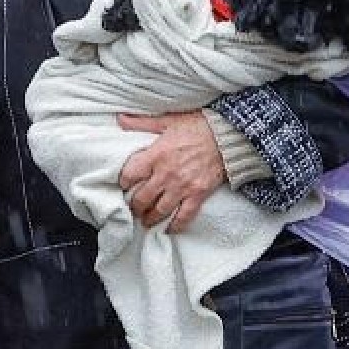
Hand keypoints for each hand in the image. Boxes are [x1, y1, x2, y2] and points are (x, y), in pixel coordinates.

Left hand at [117, 112, 227, 231]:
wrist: (227, 137)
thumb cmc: (198, 126)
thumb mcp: (167, 120)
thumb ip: (142, 123)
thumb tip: (120, 119)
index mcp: (156, 155)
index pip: (130, 175)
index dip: (124, 182)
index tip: (125, 185)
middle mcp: (166, 174)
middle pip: (142, 198)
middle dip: (135, 206)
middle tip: (133, 208)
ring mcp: (182, 187)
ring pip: (159, 210)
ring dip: (149, 218)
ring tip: (145, 220)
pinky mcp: (198, 195)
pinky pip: (183, 217)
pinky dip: (175, 226)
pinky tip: (169, 230)